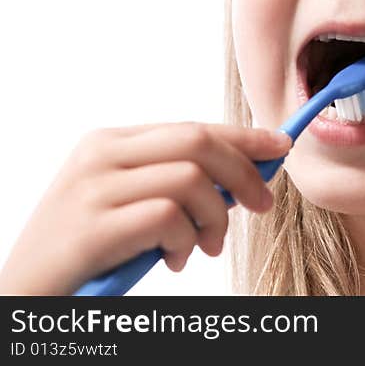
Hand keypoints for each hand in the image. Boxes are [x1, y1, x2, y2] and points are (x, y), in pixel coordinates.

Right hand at [0, 122, 291, 294]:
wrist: (26, 295)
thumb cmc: (90, 252)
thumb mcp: (130, 204)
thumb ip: (176, 182)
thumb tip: (243, 174)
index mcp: (110, 142)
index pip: (192, 126)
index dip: (243, 137)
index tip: (280, 147)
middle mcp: (99, 155)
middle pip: (197, 141)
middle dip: (243, 172)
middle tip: (261, 205)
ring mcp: (92, 188)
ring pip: (191, 179)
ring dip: (215, 219)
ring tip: (206, 247)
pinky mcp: (92, 227)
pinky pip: (168, 217)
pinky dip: (186, 241)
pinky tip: (174, 259)